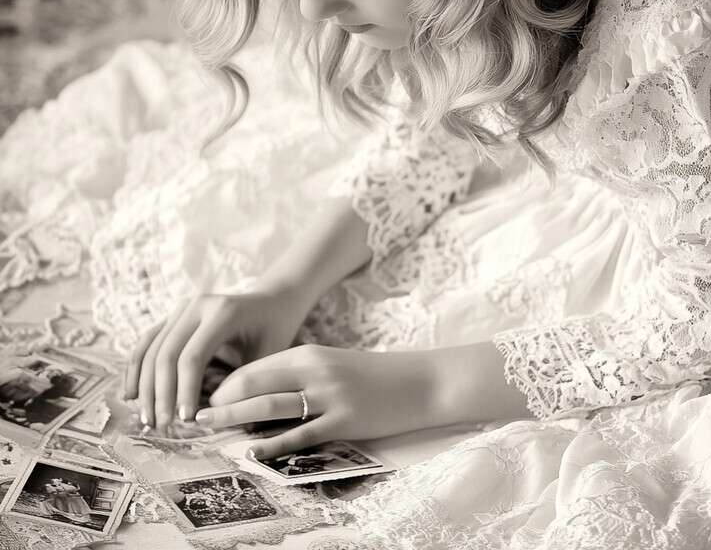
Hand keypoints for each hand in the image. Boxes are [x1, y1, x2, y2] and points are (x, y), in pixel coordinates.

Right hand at [125, 282, 313, 429]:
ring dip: (144, 386)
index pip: (193, 357)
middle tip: (160, 427)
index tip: (184, 421)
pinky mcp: (174, 314)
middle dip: (160, 394)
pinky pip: (148, 341)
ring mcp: (182, 307)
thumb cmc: (274, 330)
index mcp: (223, 312)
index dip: (184, 391)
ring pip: (151, 348)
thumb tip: (220, 420)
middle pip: (166, 354)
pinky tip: (131, 394)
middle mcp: (197, 305)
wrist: (272, 301)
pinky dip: (136, 367)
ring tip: (147, 419)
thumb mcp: (267, 355)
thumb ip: (244, 384)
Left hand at [195, 344, 440, 458]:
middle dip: (222, 399)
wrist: (421, 382)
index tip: (204, 396)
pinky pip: (302, 435)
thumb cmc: (374, 376)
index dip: (227, 381)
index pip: (258, 365)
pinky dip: (274, 444)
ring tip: (209, 427)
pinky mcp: (345, 421)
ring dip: (235, 417)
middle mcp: (316, 370)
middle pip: (257, 382)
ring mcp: (330, 396)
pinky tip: (253, 453)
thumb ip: (300, 373)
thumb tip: (262, 392)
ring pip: (272, 405)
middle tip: (193, 415)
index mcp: (311, 353)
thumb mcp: (333, 365)